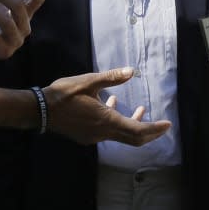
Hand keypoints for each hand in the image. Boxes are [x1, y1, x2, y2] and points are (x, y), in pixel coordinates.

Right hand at [44, 69, 170, 145]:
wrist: (40, 110)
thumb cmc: (63, 94)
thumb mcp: (88, 81)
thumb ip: (111, 78)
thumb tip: (131, 71)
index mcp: (107, 120)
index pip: (138, 131)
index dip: (155, 129)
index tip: (168, 124)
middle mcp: (103, 133)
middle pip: (134, 139)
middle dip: (150, 132)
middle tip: (163, 126)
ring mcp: (94, 137)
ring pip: (121, 135)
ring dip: (133, 124)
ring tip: (141, 110)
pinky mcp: (86, 136)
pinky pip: (108, 132)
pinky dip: (117, 122)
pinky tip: (111, 104)